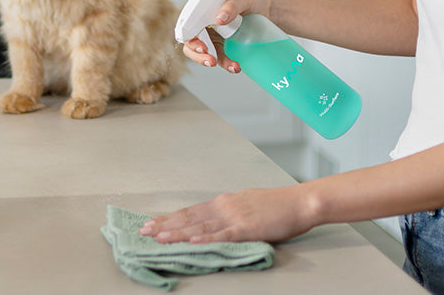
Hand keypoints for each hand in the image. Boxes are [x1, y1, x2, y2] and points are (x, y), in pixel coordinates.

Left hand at [138, 185, 316, 243]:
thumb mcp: (248, 205)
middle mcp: (226, 206)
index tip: (151, 223)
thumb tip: (212, 222)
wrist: (300, 202)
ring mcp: (236, 216)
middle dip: (166, 224)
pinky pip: (224, 234)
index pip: (192, 211)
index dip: (171, 218)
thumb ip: (229, 214)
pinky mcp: (248, 227)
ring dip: (179, 232)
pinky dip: (207, 238)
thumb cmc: (277, 206)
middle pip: (190, 216)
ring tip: (160, 237)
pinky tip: (193, 241)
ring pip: (202, 226)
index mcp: (225, 202)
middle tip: (144, 231)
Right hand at [183, 0, 273, 72]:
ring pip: (205, 54)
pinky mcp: (227, 48)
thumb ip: (232, 6)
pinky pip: (222, 59)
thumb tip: (219, 19)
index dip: (190, 39)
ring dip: (213, 62)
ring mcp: (217, 39)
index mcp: (205, 12)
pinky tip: (237, 67)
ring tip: (231, 66)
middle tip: (211, 61)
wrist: (273, 11)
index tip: (202, 47)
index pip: (189, 26)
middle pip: (192, 44)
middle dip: (198, 56)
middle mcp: (207, 26)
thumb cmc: (255, 1)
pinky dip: (227, 64)